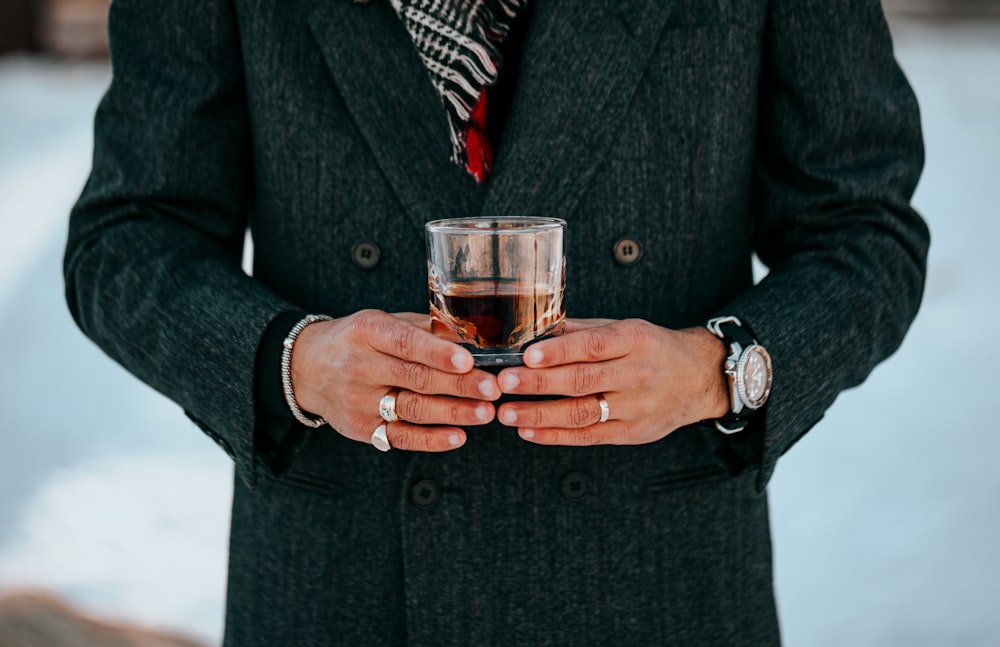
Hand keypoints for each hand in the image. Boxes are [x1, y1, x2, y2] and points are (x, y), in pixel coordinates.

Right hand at [290, 310, 501, 450]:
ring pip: (412, 410)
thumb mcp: (383, 321)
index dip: (438, 353)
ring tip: (486, 412)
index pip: (405, 343)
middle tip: (493, 388)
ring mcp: (359, 401)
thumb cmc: (356, 340)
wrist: (305, 368)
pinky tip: (458, 436)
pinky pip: (400, 438)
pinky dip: (431, 440)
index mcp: (368, 332)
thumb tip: (471, 335)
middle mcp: (361, 367)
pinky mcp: (362, 429)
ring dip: (453, 413)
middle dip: (460, 385)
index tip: (469, 360)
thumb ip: (424, 328)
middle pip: (415, 378)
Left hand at [495, 319, 729, 445]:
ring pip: (582, 413)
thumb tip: (536, 330)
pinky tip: (528, 431)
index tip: (527, 355)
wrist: (699, 378)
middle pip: (582, 380)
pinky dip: (555, 436)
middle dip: (538, 383)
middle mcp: (637, 374)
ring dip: (540, 415)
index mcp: (635, 340)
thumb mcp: (625, 328)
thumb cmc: (653, 349)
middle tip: (504, 383)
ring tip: (508, 413)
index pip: (593, 346)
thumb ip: (582, 330)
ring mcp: (636, 407)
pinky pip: (588, 436)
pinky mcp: (632, 433)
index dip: (559, 351)